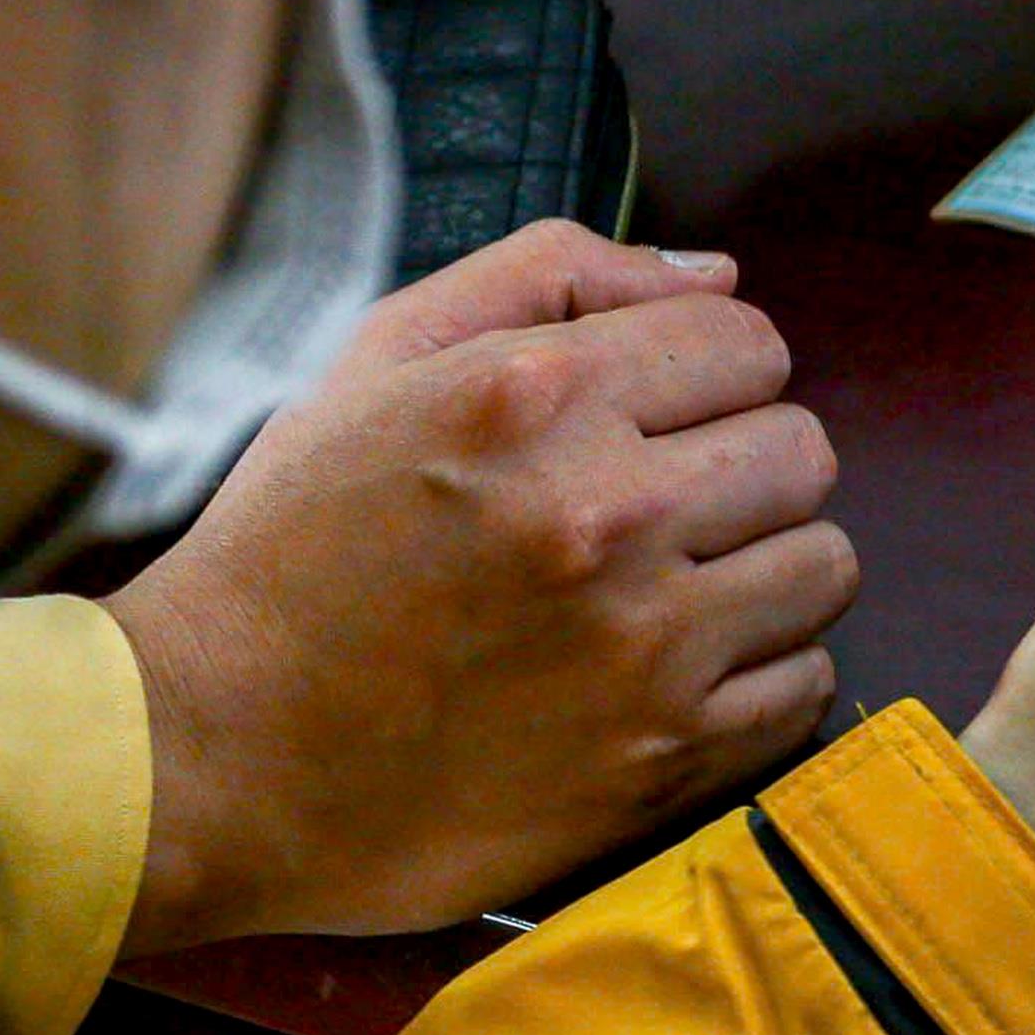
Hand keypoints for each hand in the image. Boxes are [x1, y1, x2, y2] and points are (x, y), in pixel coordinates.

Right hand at [102, 223, 856, 950]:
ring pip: (824, 564)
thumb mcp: (380, 364)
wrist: (210, 756)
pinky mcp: (661, 761)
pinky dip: (759, 676)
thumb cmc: (291, 551)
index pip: (749, 341)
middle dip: (744, 465)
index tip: (661, 416)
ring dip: (765, 569)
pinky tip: (674, 672)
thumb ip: (551, 278)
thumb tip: (717, 273)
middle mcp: (606, 513)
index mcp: (536, 398)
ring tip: (674, 590)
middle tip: (663, 507)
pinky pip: (805, 688)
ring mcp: (644, 647)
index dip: (711, 372)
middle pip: (803, 450)